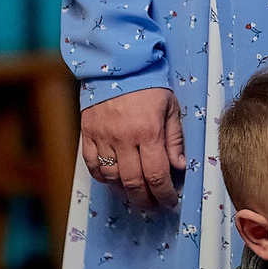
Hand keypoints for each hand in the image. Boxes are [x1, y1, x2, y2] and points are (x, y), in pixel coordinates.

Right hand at [82, 87, 187, 211]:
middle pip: (133, 182)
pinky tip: (113, 180)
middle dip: (146, 199)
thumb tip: (180, 167)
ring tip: (135, 194)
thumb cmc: (149, 84)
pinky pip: (92, 165)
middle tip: (153, 205)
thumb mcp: (171, 108)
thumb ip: (175, 139)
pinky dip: (102, 177)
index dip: (165, 194)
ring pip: (112, 177)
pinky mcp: (87, 133)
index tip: (170, 201)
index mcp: (149, 132)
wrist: (118, 63)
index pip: (157, 175)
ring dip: (124, 191)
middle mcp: (124, 138)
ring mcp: (103, 137)